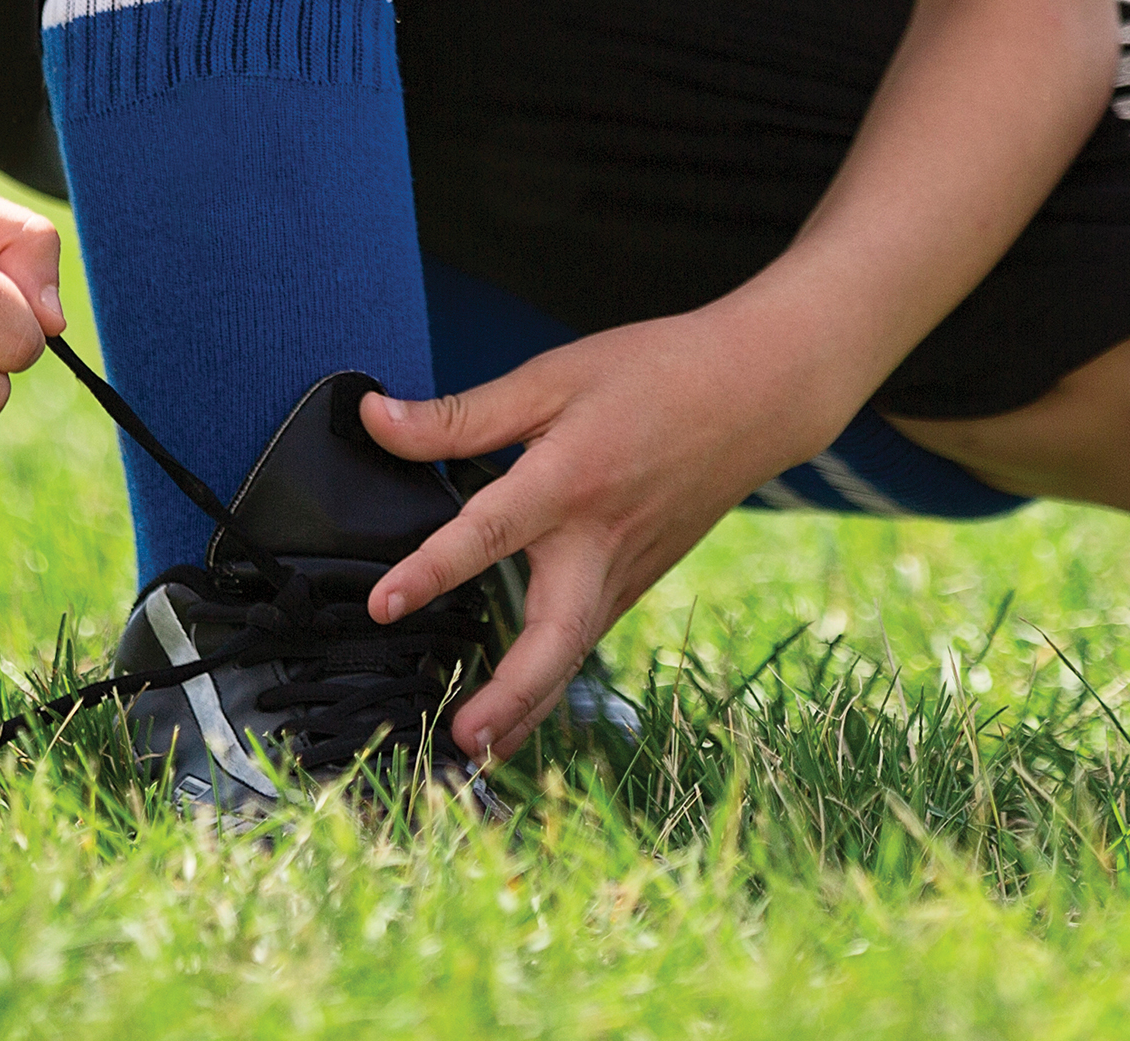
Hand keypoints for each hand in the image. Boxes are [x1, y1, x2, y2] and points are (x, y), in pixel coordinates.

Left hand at [355, 307, 860, 763]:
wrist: (755, 395)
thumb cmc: (652, 375)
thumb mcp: (552, 377)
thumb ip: (461, 413)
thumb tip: (374, 417)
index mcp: (570, 479)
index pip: (491, 530)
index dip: (433, 568)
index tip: (384, 604)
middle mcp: (599, 541)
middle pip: (556, 635)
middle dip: (511, 694)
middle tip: (463, 738)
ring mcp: (625, 571)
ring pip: (572, 656)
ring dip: (528, 709)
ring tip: (476, 754)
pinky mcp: (636, 583)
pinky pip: (586, 642)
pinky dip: (550, 683)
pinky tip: (515, 712)